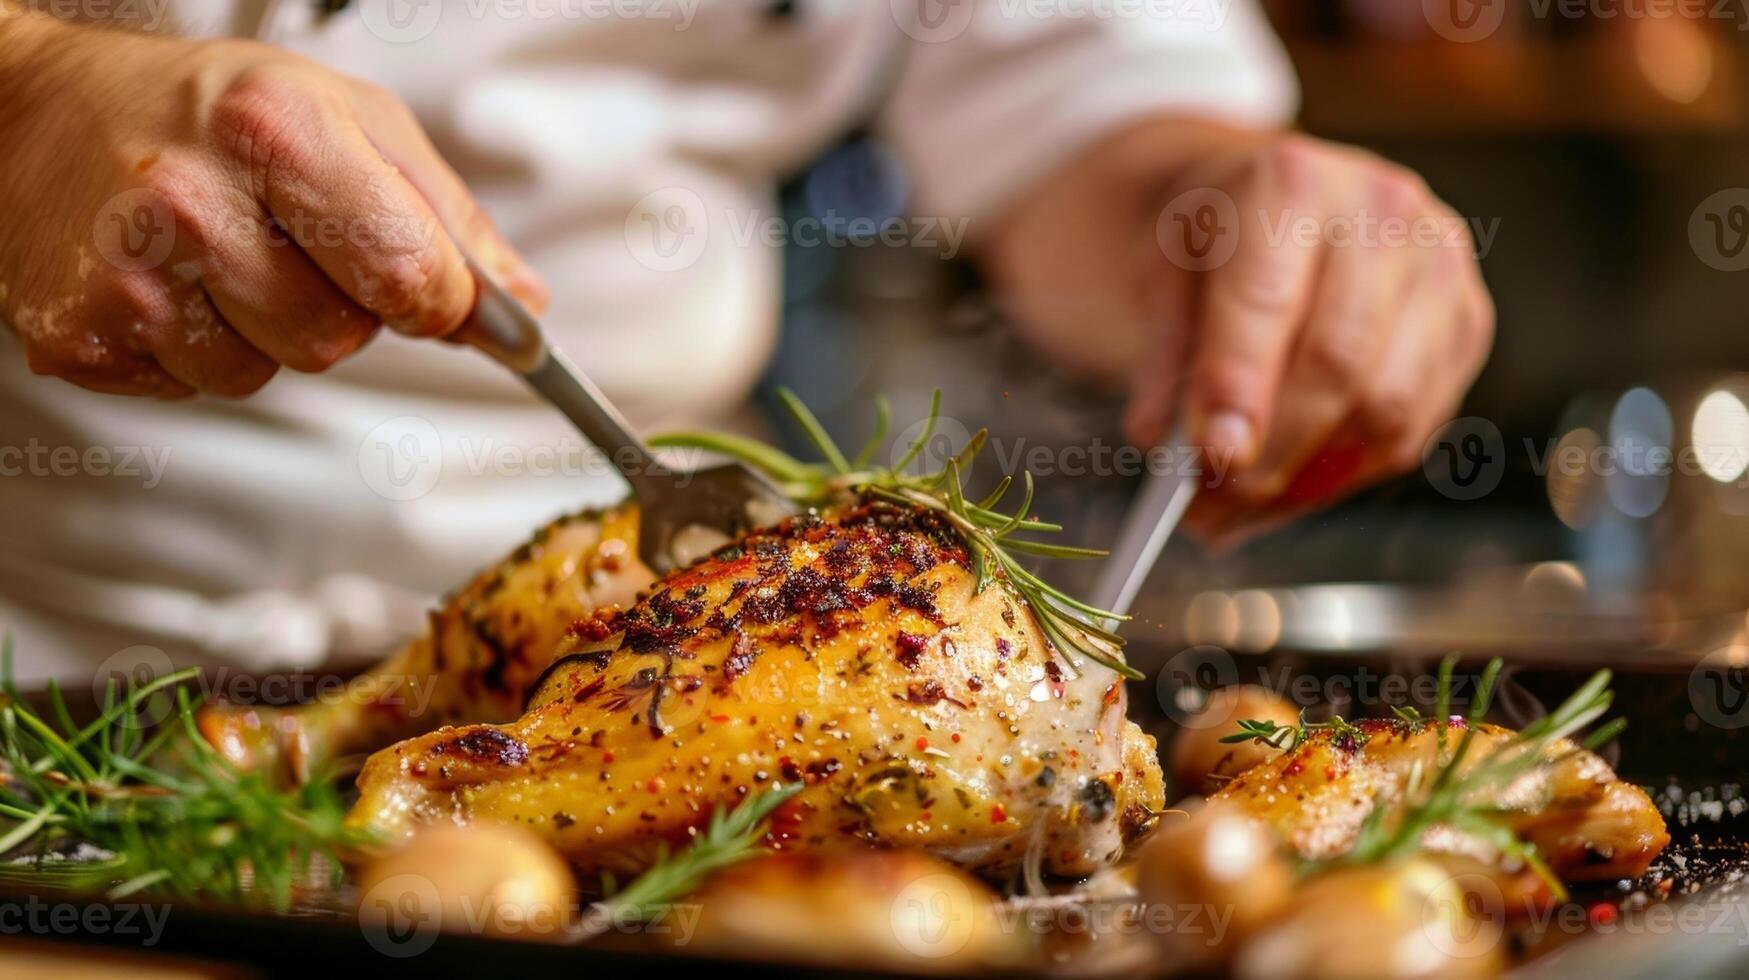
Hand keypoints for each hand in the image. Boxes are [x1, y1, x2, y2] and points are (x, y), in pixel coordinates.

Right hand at [0, 18, 546, 397]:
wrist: (34, 113)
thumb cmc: (206, 111)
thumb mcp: (347, 118)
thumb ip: (445, 216)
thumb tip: (520, 307)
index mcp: (276, 130)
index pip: (410, 277)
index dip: (439, 302)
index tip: (436, 295)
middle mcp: (192, 200)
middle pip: (338, 339)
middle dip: (337, 307)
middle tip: (288, 243)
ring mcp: (127, 275)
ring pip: (265, 376)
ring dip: (264, 333)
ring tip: (218, 257)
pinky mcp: (81, 337)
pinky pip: (194, 388)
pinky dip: (198, 350)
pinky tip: (168, 281)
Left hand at [985, 119, 1493, 545]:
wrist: (1280, 199)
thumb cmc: (1217, 236)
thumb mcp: (1161, 272)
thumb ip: (1165, 355)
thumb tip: (1166, 440)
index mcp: (1292, 182)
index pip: (1266, 299)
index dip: (1237, 386)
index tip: (1209, 457)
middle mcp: (1383, 212)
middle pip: (1338, 363)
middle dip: (1271, 452)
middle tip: (1210, 505)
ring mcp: (1439, 267)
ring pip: (1387, 408)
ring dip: (1307, 480)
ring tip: (1238, 509)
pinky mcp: (1467, 323)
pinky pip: (1414, 429)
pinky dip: (1344, 476)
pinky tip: (1291, 488)